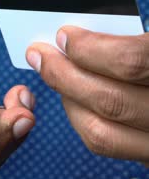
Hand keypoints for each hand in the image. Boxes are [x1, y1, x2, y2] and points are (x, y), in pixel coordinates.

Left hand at [26, 26, 148, 166]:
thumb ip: (138, 43)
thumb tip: (86, 33)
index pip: (133, 61)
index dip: (91, 48)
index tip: (65, 35)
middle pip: (110, 100)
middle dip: (64, 75)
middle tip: (41, 55)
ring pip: (102, 132)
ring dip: (67, 99)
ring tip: (54, 74)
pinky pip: (109, 145)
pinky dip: (82, 119)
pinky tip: (75, 98)